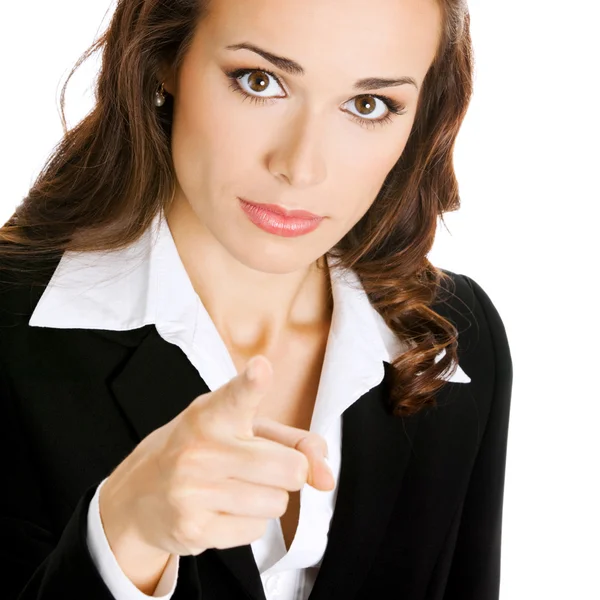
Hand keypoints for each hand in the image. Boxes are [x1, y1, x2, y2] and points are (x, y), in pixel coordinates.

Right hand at [99, 354, 333, 561]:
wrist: (138, 493)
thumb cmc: (202, 451)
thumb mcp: (242, 429)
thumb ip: (292, 441)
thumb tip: (327, 478)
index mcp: (212, 414)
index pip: (236, 396)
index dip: (252, 384)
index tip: (260, 369)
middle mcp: (201, 449)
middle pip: (290, 469)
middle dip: (289, 471)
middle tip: (262, 466)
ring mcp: (193, 490)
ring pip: (277, 503)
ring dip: (267, 499)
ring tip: (234, 487)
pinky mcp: (192, 528)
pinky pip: (256, 531)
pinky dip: (248, 522)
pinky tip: (220, 508)